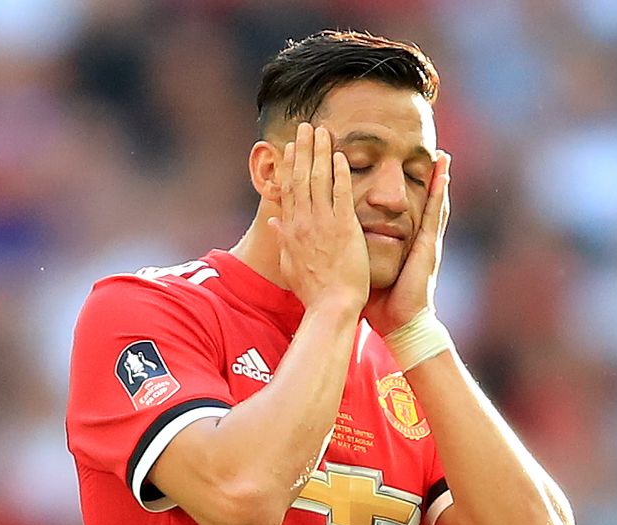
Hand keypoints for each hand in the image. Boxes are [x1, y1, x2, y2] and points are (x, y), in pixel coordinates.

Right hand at [268, 123, 370, 315]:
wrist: (331, 306)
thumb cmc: (313, 292)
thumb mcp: (290, 265)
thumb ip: (282, 240)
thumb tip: (272, 222)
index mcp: (291, 230)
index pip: (288, 190)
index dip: (289, 165)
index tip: (290, 147)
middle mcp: (304, 222)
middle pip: (301, 177)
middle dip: (303, 149)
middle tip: (306, 126)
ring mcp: (323, 223)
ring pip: (319, 179)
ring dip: (320, 152)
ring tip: (322, 131)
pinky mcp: (344, 228)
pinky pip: (341, 194)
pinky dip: (340, 173)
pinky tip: (340, 155)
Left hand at [364, 151, 450, 335]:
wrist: (399, 322)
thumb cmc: (379, 301)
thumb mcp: (360, 269)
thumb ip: (347, 253)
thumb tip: (325, 244)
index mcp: (396, 241)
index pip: (395, 207)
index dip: (396, 187)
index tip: (393, 166)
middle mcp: (412, 237)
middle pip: (415, 200)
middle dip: (422, 176)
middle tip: (429, 151)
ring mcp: (423, 240)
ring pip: (431, 203)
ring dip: (438, 179)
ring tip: (442, 156)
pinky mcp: (429, 246)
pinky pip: (435, 216)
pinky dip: (440, 196)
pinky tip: (444, 177)